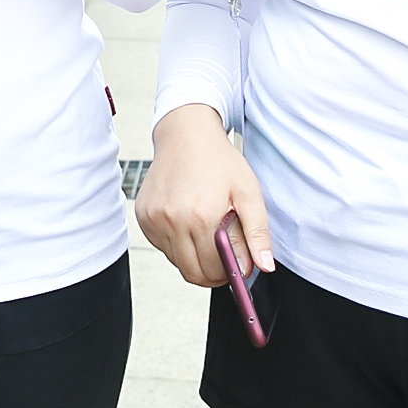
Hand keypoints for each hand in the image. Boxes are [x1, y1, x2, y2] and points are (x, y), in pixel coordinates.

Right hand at [134, 105, 273, 287]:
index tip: (237, 264)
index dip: (230, 272)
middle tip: (223, 256)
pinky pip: (162, 246)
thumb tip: (264, 266)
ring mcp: (154, 218)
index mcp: (201, 216)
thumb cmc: (218, 161)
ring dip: (193, 256)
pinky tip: (187, 222)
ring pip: (176, 262)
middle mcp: (173, 219)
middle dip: (212, 272)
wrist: (186, 134)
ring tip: (204, 230)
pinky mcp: (143, 216)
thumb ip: (258, 233)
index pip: (214, 270)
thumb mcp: (249, 192)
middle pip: (193, 273)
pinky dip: (176, 243)